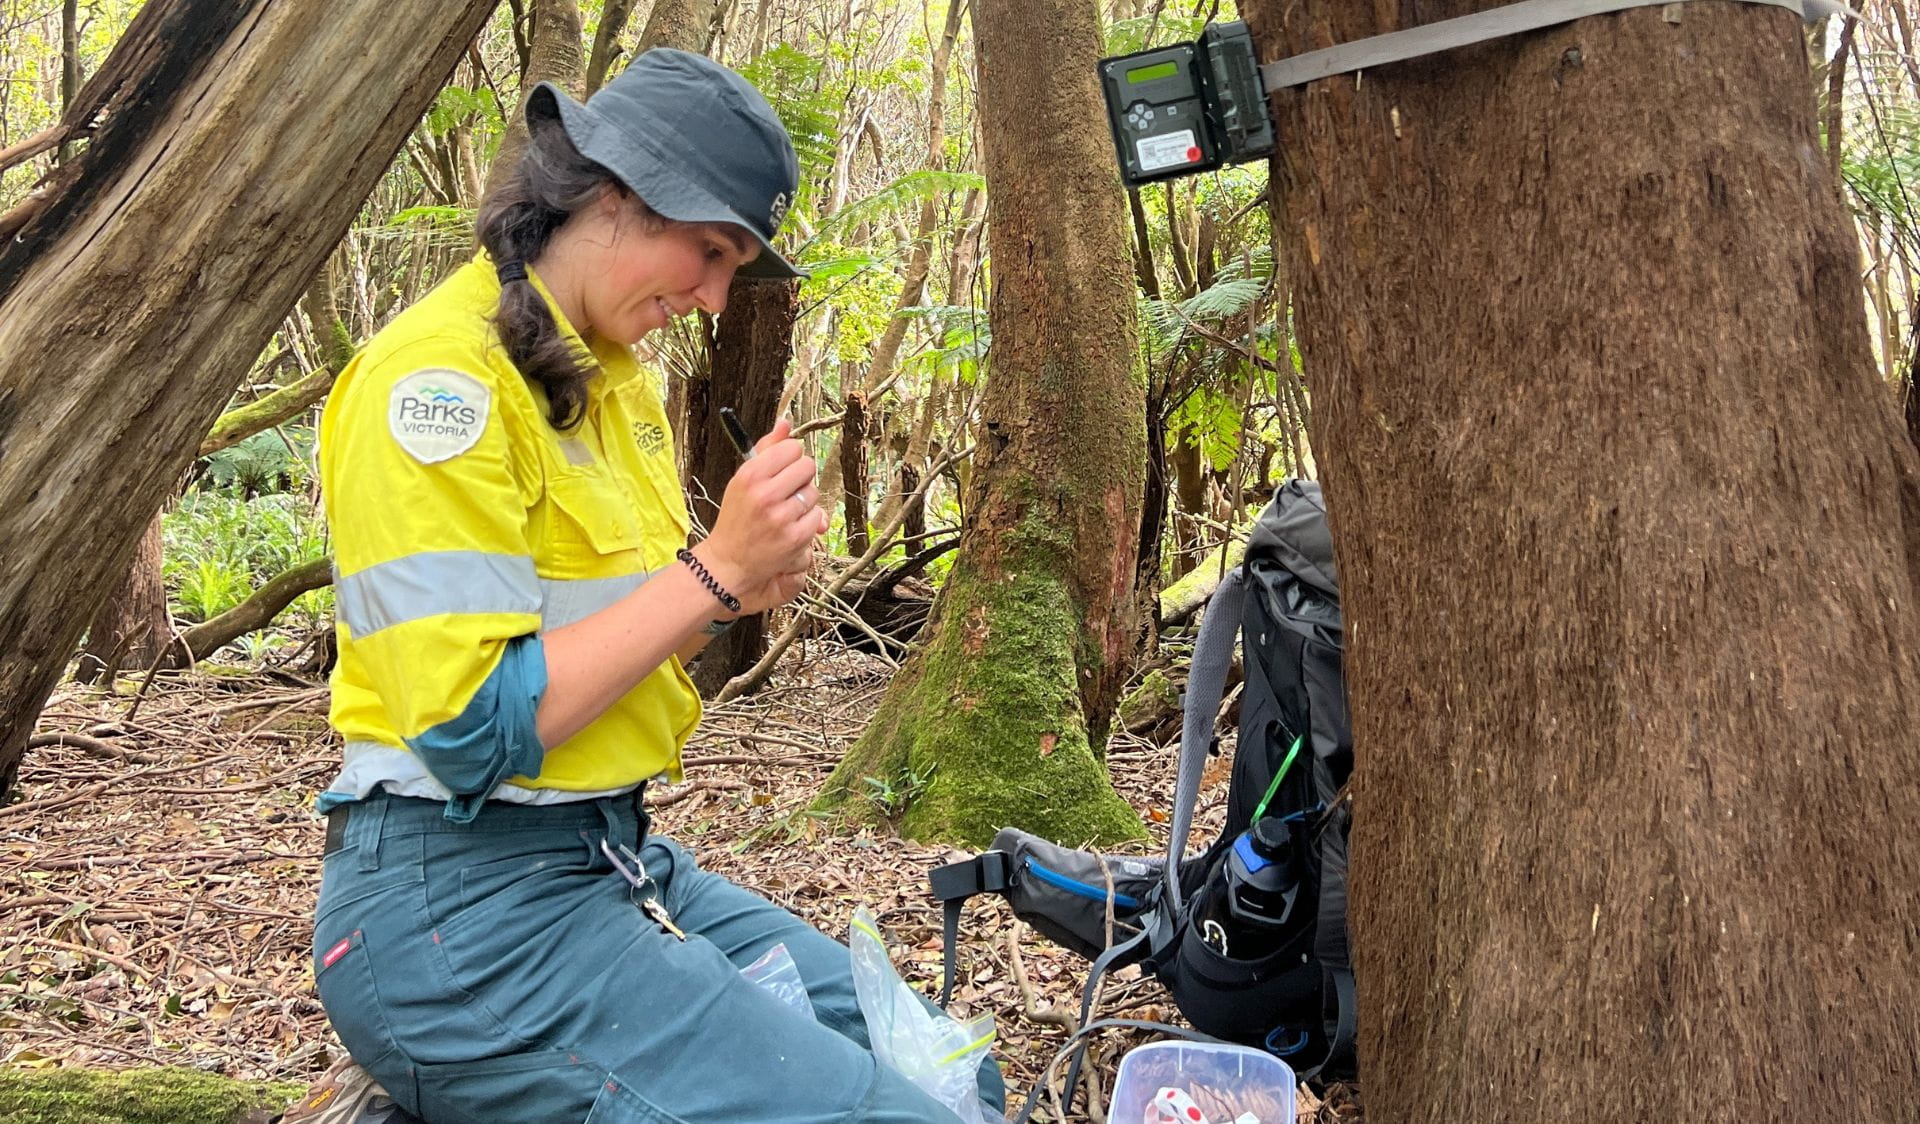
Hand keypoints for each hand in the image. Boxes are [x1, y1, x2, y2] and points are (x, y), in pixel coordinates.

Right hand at [696, 418, 826, 614]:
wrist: (729, 562)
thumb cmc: (737, 518)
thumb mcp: (743, 479)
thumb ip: (766, 449)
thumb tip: (786, 422)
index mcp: (750, 475)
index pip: (792, 448)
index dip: (791, 458)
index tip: (783, 470)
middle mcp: (765, 494)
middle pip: (808, 467)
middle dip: (800, 478)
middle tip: (786, 492)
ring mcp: (781, 517)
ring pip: (814, 493)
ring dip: (804, 502)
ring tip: (785, 512)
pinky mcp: (794, 538)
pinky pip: (818, 517)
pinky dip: (809, 523)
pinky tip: (791, 528)